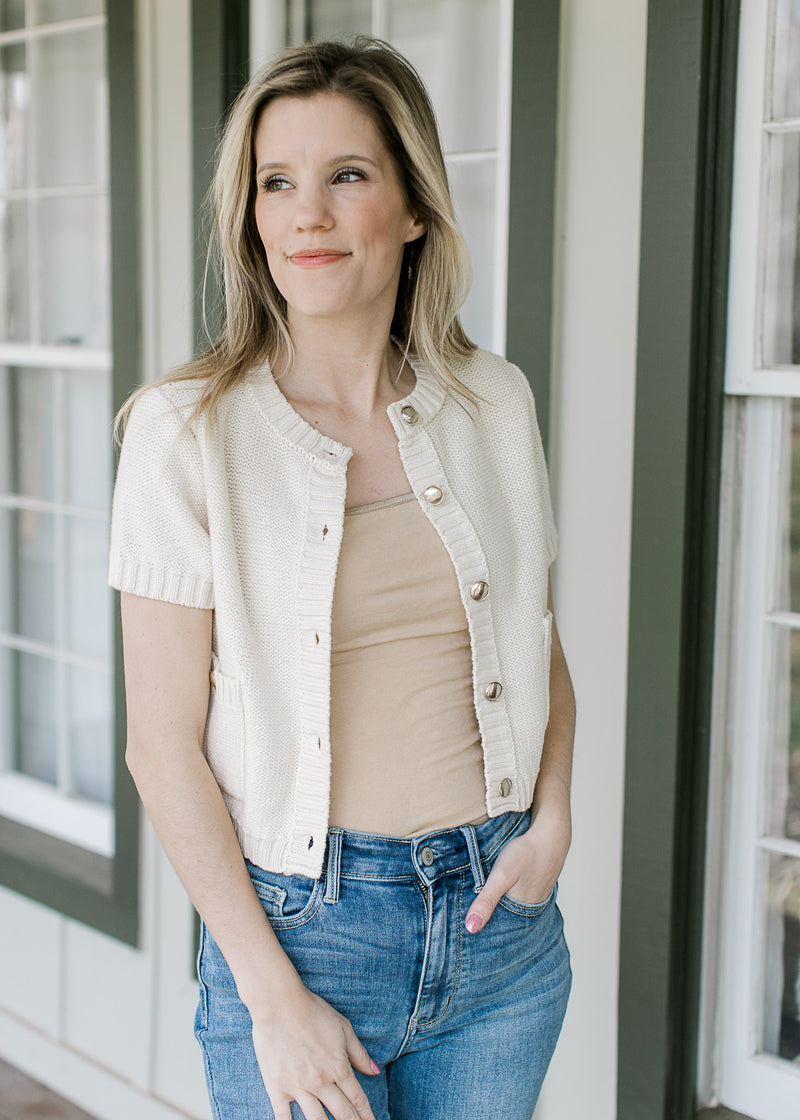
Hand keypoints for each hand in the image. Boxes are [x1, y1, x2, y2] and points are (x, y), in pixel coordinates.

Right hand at [250, 978, 378, 1119]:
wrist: (279, 1004)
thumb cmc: (313, 1011)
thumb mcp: (343, 1028)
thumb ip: (359, 1053)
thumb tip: (375, 1071)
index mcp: (338, 1067)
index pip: (358, 1100)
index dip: (367, 1116)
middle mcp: (321, 1082)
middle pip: (342, 1114)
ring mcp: (298, 1087)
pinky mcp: (277, 1088)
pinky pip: (284, 1118)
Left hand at [464, 800, 570, 933]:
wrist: (551, 833)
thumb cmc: (526, 853)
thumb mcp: (501, 876)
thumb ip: (486, 901)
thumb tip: (471, 928)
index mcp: (520, 911)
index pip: (497, 927)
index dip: (482, 925)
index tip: (465, 927)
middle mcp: (530, 907)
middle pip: (505, 916)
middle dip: (490, 915)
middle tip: (469, 912)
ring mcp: (537, 895)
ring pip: (512, 905)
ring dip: (500, 903)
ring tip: (483, 900)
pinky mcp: (538, 883)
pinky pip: (520, 894)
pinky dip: (510, 893)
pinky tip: (504, 886)